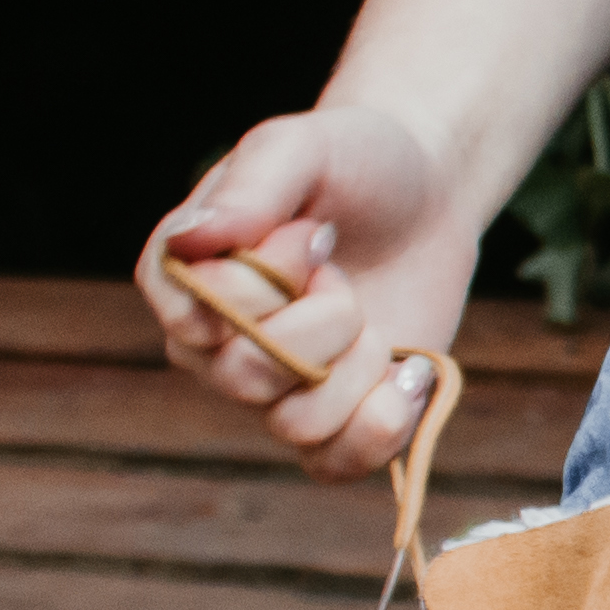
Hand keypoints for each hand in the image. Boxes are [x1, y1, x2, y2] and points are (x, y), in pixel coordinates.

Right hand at [140, 106, 482, 479]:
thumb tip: (194, 241)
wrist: (427, 193)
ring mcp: (272, 388)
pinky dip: (384, 425)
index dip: (271, 282)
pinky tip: (411, 369)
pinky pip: (334, 465)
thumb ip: (253, 185)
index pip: (202, 317)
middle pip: (249, 378)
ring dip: (359, 367)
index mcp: (182, 276)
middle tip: (341, 272)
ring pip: (297, 425)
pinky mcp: (333, 418)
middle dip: (325, 320)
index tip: (309, 233)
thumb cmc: (354, 162)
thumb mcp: (304, 144)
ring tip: (372, 319)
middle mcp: (212, 343)